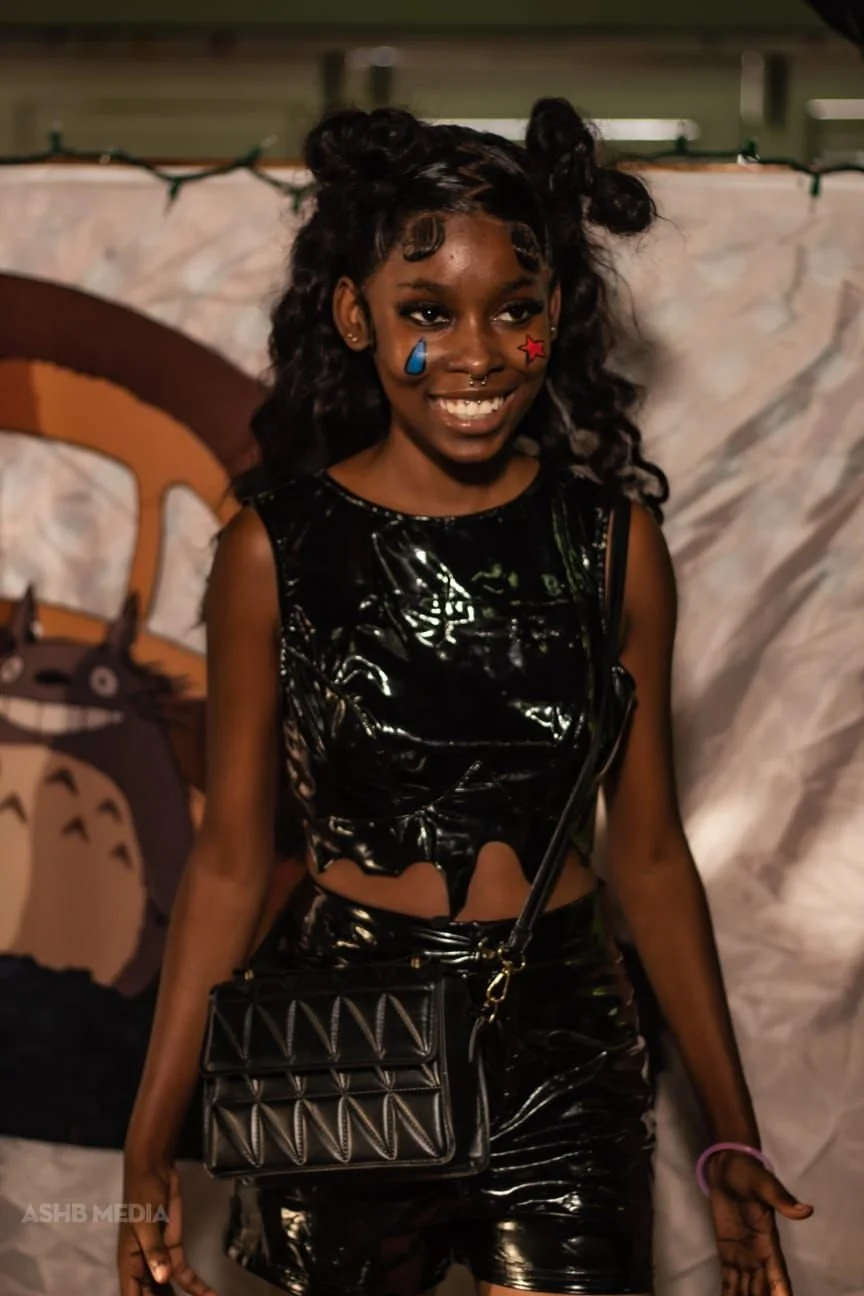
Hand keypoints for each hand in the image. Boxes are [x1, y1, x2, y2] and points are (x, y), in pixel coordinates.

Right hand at [117, 1159, 218, 1294]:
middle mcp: (143, 1266)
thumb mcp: (145, 1223)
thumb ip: (154, 1251)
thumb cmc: (142, 1196)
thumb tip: (163, 1278)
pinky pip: (185, 1274)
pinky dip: (197, 1287)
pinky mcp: (175, 1250)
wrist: (154, 1171)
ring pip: (169, 1291)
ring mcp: (160, 1259)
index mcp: (129, 1264)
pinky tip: (210, 1295)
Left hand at [704, 1150, 813, 1294]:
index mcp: (768, 1242)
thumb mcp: (763, 1183)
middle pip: (763, 1288)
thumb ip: (780, 1198)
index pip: (777, 1274)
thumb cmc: (746, 1173)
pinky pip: (729, 1280)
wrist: (725, 1166)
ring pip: (747, 1288)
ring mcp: (742, 1256)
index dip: (780, 1291)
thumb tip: (805, 1210)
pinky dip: (729, 1294)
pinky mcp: (727, 1253)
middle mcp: (758, 1255)